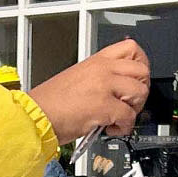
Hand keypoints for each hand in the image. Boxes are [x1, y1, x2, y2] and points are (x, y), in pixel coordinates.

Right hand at [28, 40, 150, 142]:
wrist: (35, 116)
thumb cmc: (50, 102)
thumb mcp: (78, 78)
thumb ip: (100, 78)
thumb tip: (119, 89)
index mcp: (96, 60)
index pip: (132, 48)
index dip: (141, 64)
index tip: (137, 78)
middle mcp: (102, 69)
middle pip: (143, 71)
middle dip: (140, 90)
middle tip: (129, 102)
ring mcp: (104, 86)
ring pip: (140, 92)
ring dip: (133, 109)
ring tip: (119, 116)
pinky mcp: (104, 106)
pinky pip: (129, 116)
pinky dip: (124, 127)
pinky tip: (110, 128)